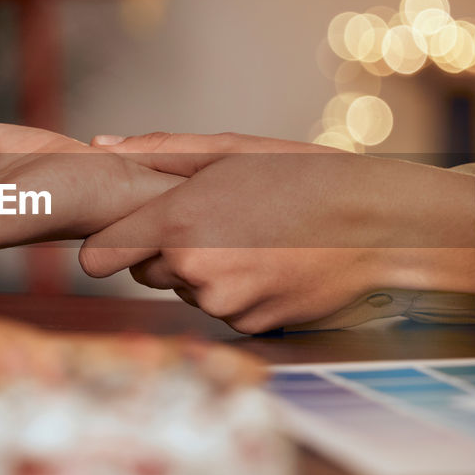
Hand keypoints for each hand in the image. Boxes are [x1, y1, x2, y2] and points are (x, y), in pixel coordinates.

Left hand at [79, 132, 474, 332]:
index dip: (111, 243)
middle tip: (215, 220)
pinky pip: (222, 310)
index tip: (126, 233)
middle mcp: (194, 270)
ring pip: (185, 291)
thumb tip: (97, 147)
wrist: (378, 226)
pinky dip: (236, 290)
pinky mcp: (250, 328)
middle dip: (166, 250)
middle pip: (145, 272)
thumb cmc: (302, 176)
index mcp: (178, 222)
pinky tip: (270, 263)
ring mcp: (223, 305)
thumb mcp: (229, 150)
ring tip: (251, 237)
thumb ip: (156, 151)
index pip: (99, 256)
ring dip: (203, 271)